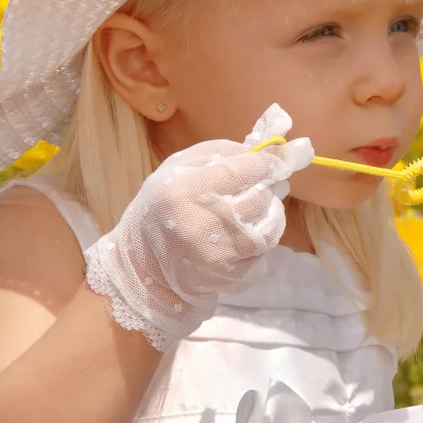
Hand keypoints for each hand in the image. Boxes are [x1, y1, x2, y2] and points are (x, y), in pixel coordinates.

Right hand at [82, 104, 312, 350]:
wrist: (145, 265)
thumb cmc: (163, 206)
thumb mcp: (180, 167)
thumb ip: (223, 151)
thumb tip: (269, 146)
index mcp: (185, 190)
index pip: (246, 170)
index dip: (268, 163)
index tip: (277, 160)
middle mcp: (204, 224)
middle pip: (262, 196)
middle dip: (266, 188)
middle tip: (260, 184)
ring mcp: (221, 255)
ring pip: (272, 224)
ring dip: (269, 213)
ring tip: (252, 208)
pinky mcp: (233, 276)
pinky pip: (267, 249)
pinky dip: (262, 237)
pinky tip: (243, 233)